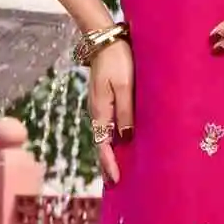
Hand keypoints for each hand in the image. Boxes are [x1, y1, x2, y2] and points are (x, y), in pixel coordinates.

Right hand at [88, 38, 134, 182]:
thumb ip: (126, 112)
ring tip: (117, 169)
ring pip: (103, 135)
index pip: (102, 145)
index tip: (116, 180)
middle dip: (107, 164)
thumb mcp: (125, 86)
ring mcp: (99, 105)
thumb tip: (127, 137)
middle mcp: (96, 112)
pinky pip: (107, 124)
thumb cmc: (118, 60)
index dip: (109, 164)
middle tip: (115, 184)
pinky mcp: (104, 99)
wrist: (105, 40)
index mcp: (100, 111)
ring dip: (109, 152)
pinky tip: (120, 142)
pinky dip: (111, 138)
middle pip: (100, 144)